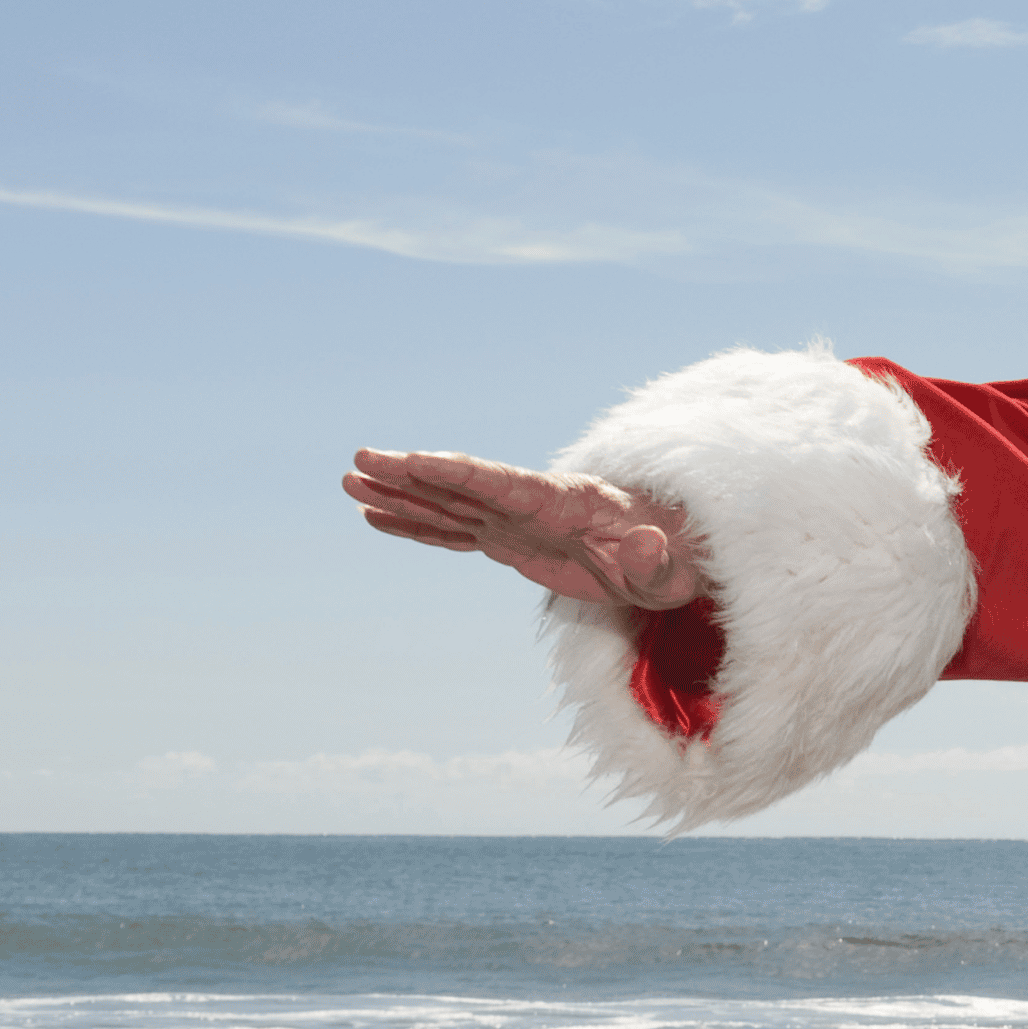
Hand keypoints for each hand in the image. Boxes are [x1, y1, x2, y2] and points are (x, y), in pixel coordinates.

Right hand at [343, 448, 708, 607]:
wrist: (679, 557)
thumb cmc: (679, 558)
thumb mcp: (674, 568)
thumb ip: (656, 560)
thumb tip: (650, 546)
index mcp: (567, 502)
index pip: (504, 482)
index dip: (458, 471)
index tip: (415, 460)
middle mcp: (534, 506)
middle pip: (462, 486)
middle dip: (411, 474)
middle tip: (358, 460)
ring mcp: (519, 523)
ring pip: (449, 505)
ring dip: (400, 495)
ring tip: (348, 483)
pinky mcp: (513, 543)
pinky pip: (456, 531)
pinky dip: (417, 525)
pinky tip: (377, 516)